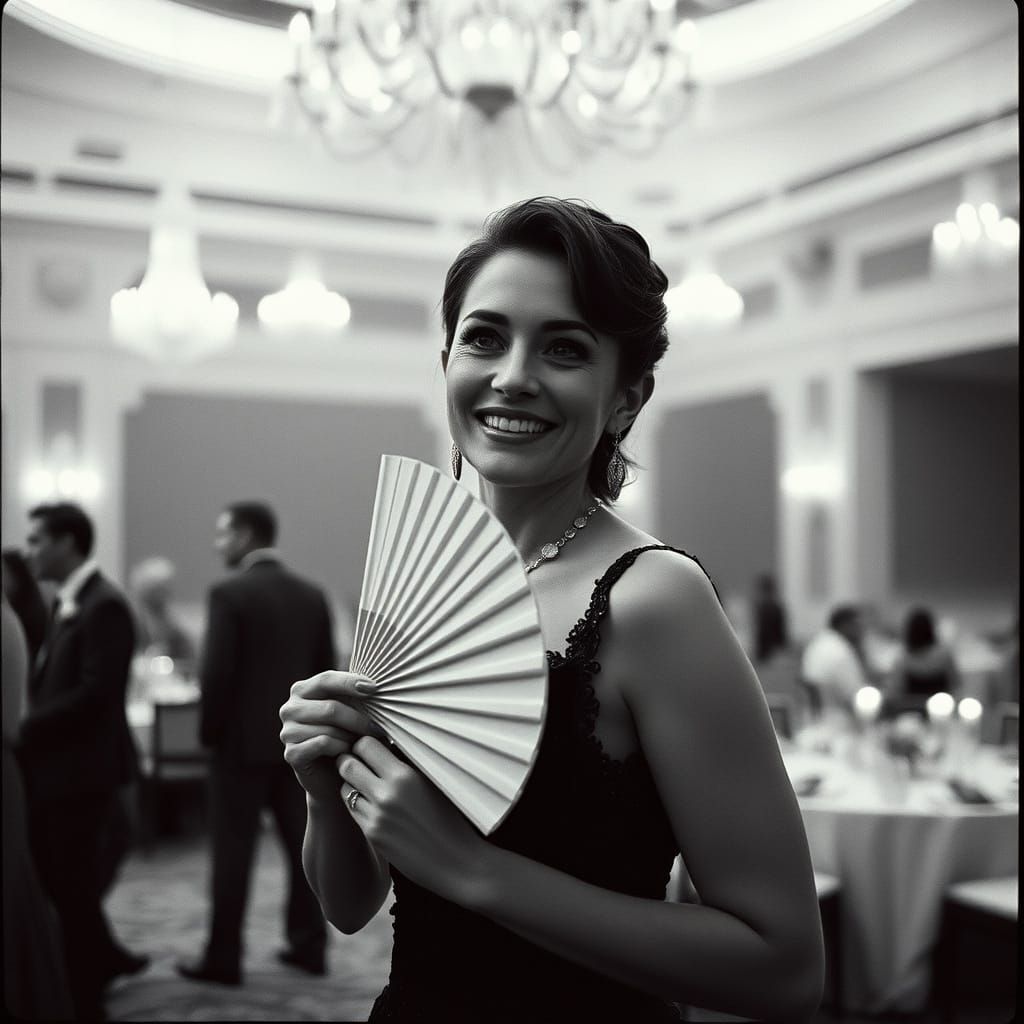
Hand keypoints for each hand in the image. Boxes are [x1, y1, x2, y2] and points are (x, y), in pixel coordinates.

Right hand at [280, 671, 378, 801]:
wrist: (334, 776)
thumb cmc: (347, 736)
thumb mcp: (352, 710)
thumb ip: (357, 695)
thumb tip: (376, 685)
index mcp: (303, 690)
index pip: (326, 679)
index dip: (350, 682)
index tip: (374, 688)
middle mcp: (290, 708)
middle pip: (330, 708)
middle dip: (359, 719)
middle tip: (379, 728)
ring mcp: (287, 732)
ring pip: (328, 728)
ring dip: (352, 736)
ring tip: (365, 743)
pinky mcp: (291, 753)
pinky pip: (323, 744)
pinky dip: (341, 748)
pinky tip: (350, 752)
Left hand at [339, 736, 486, 904]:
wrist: (456, 861)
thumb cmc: (451, 818)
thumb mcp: (433, 782)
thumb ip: (407, 763)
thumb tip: (386, 744)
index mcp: (405, 776)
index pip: (366, 745)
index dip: (365, 743)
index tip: (373, 746)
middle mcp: (386, 795)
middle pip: (347, 764)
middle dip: (350, 760)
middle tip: (360, 761)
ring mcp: (376, 817)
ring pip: (345, 788)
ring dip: (352, 783)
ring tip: (367, 783)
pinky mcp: (372, 835)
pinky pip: (353, 810)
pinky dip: (358, 803)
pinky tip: (373, 803)